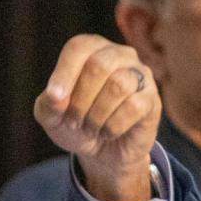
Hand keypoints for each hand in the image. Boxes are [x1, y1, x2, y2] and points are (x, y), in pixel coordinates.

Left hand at [34, 34, 161, 200]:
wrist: (101, 152)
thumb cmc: (75, 124)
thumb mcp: (51, 116)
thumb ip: (48, 103)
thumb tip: (55, 96)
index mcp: (92, 49)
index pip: (79, 48)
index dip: (64, 73)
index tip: (55, 99)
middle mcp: (119, 55)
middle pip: (99, 65)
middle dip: (80, 99)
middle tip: (73, 121)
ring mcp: (140, 75)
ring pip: (119, 85)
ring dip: (97, 114)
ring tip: (90, 128)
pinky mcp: (151, 98)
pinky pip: (134, 106)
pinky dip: (113, 125)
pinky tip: (107, 132)